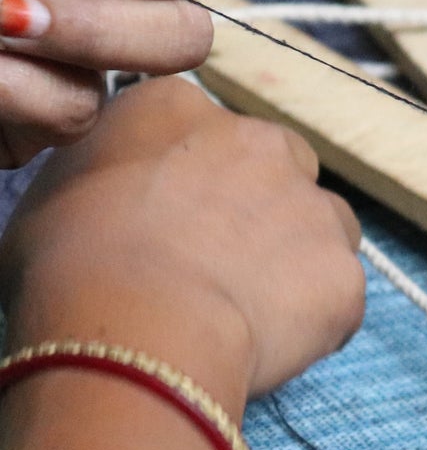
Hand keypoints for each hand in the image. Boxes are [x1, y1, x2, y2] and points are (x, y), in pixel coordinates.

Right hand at [0, 78, 363, 413]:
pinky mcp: (346, 274)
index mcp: (181, 107)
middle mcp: (261, 141)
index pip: (206, 132)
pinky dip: (316, 319)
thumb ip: (108, 177)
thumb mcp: (57, 194)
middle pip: (283, 166)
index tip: (180, 218)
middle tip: (222, 263)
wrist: (136, 325)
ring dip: (300, 258)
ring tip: (250, 307)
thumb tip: (116, 198)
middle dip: (264, 208)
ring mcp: (315, 206)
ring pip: (327, 226)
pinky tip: (269, 342)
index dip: (196, 179)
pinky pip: (340, 295)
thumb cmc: (71, 265)